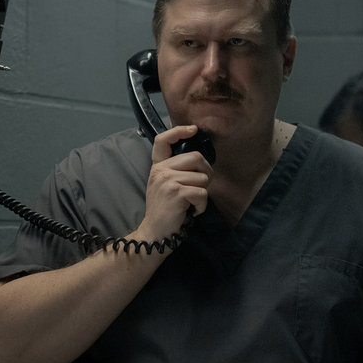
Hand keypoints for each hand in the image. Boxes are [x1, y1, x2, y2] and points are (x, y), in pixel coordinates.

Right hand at [137, 125, 211, 240]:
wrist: (155, 232)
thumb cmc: (165, 210)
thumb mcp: (164, 185)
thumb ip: (175, 170)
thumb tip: (200, 160)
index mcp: (158, 166)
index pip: (162, 140)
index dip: (178, 131)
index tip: (192, 130)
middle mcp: (161, 170)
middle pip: (196, 157)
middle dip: (206, 172)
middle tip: (202, 187)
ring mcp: (167, 180)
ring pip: (202, 178)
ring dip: (203, 194)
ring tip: (191, 203)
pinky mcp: (176, 193)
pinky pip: (202, 192)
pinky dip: (202, 205)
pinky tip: (192, 211)